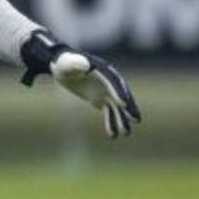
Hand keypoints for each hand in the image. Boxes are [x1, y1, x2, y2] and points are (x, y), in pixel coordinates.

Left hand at [21, 31, 142, 138]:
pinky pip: (109, 112)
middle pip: (121, 95)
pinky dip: (111, 122)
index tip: (123, 105)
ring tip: (126, 134)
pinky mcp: (101, 99)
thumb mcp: (66, 62)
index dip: (119, 93)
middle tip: (136, 120)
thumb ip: (75, 63)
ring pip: (117, 107)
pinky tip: (113, 136)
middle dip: (129, 107)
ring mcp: (107, 91)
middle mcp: (109, 81)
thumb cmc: (64, 63)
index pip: (114, 82)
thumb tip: (85, 65)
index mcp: (103, 70)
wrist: (62, 67)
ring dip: (122, 120)